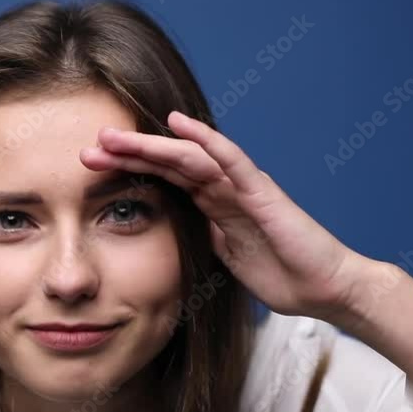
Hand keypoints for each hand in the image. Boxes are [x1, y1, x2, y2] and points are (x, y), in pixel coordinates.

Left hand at [79, 111, 371, 319]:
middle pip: (167, 162)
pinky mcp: (261, 192)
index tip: (89, 167)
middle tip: (88, 148)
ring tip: (114, 137)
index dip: (127, 169)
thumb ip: (201, 236)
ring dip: (149, 145)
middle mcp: (222, 187)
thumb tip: (172, 231)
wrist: (324, 287)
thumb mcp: (224, 256)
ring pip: (188, 156)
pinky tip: (179, 124)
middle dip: (127, 153)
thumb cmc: (280, 272)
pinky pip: (230, 160)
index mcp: (211, 203)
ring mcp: (241, 186)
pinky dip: (205, 139)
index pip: (161, 178)